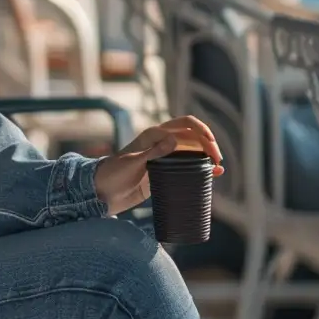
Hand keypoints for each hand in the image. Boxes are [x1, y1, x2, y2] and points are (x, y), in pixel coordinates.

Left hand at [93, 114, 223, 215]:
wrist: (101, 194)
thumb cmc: (112, 174)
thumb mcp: (132, 162)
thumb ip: (153, 152)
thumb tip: (175, 140)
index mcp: (154, 135)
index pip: (185, 124)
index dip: (201, 130)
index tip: (210, 143)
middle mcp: (162, 143)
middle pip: (193, 137)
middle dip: (208, 144)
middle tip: (217, 159)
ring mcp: (165, 158)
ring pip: (192, 151)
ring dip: (206, 156)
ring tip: (218, 166)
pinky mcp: (165, 173)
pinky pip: (187, 167)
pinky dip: (200, 169)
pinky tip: (212, 174)